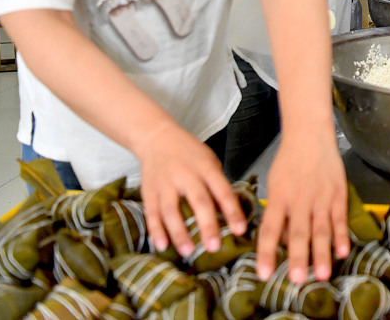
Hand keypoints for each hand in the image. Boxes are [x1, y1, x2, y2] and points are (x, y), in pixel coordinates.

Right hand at [136, 121, 246, 259]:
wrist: (157, 137)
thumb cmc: (190, 153)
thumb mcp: (209, 161)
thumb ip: (217, 184)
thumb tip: (230, 213)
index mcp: (206, 167)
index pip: (223, 191)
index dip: (232, 211)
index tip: (240, 230)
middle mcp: (186, 175)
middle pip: (198, 202)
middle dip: (207, 226)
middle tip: (214, 247)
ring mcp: (166, 183)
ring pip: (172, 210)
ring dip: (180, 233)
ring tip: (188, 252)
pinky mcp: (149, 191)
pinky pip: (152, 213)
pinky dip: (156, 230)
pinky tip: (162, 246)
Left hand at [257, 127, 347, 281]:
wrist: (310, 135)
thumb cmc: (288, 161)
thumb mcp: (274, 184)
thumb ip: (279, 213)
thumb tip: (282, 241)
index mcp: (279, 197)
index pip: (270, 229)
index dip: (266, 252)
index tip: (264, 273)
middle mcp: (299, 200)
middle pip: (298, 232)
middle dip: (298, 257)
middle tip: (297, 279)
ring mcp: (321, 197)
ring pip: (321, 229)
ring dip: (322, 253)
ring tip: (321, 275)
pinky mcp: (338, 193)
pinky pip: (339, 218)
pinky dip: (341, 235)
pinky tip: (342, 252)